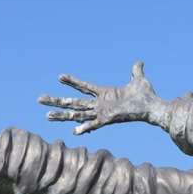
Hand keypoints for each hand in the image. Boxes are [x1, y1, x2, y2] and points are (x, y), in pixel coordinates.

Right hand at [38, 61, 164, 134]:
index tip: (59, 76)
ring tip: (47, 116)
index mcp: (105, 94)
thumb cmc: (147, 96)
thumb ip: (136, 70)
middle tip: (39, 99)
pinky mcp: (109, 119)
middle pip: (74, 102)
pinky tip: (74, 132)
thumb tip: (139, 62)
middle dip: (56, 101)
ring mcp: (103, 112)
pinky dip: (85, 128)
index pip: (84, 87)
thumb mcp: (139, 80)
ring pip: (78, 114)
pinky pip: (94, 124)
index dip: (73, 82)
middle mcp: (100, 104)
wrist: (154, 107)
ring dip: (62, 115)